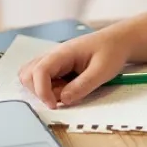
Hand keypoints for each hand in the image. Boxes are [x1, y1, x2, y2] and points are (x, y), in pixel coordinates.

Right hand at [18, 26, 133, 107]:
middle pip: (28, 75)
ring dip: (44, 90)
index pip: (39, 71)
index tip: (54, 105)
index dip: (42, 91)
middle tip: (64, 95)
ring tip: (67, 90)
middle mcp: (53, 55)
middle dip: (40, 91)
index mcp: (63, 53)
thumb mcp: (102, 70)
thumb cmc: (112, 51)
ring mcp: (53, 61)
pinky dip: (50, 88)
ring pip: (32, 77)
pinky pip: (42, 79)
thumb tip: (63, 100)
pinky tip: (67, 87)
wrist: (119, 41)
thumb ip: (83, 85)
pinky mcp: (57, 67)